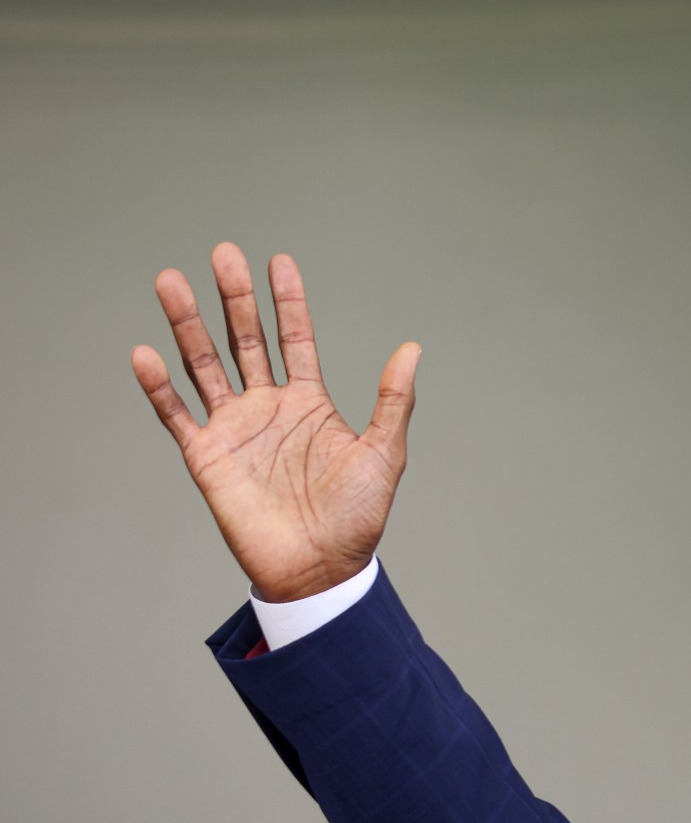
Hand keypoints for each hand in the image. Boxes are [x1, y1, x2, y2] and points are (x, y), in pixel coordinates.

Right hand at [132, 244, 420, 603]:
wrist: (320, 569)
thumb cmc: (355, 518)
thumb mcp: (384, 453)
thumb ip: (393, 401)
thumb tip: (413, 348)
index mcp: (309, 404)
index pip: (294, 339)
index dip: (287, 302)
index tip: (279, 262)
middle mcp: (268, 409)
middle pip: (245, 340)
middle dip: (234, 298)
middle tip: (223, 252)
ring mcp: (234, 429)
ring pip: (205, 365)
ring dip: (187, 325)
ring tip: (170, 281)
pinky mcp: (206, 457)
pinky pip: (176, 415)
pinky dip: (159, 386)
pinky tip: (146, 353)